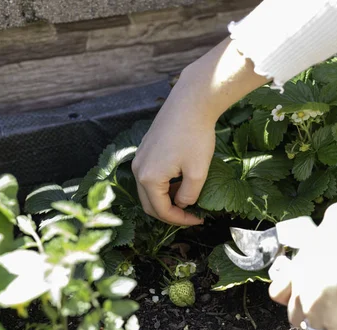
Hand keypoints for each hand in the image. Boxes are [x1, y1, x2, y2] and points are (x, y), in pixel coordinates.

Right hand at [131, 81, 214, 225]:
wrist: (190, 103)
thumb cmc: (195, 136)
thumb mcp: (198, 173)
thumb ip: (189, 195)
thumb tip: (183, 204)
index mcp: (149, 178)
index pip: (161, 211)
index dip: (181, 220)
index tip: (198, 219)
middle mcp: (138, 169)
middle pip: (150, 204)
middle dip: (170, 213)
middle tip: (191, 215)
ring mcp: (139, 158)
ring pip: (148, 190)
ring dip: (167, 199)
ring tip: (188, 196)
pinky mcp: (145, 149)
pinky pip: (150, 175)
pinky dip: (163, 185)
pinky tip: (181, 180)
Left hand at [268, 203, 336, 329]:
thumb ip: (331, 220)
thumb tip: (332, 221)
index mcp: (299, 269)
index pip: (277, 292)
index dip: (286, 294)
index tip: (299, 291)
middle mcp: (302, 294)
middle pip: (295, 316)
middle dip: (309, 313)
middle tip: (326, 305)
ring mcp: (318, 314)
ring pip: (316, 329)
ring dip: (328, 324)